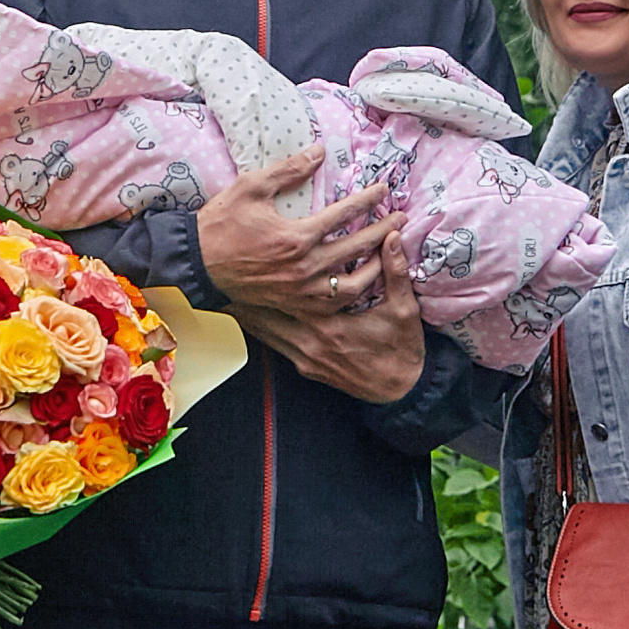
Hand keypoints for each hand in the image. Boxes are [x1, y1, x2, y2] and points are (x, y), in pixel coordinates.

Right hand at [196, 147, 396, 315]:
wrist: (198, 263)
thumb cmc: (221, 223)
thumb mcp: (251, 186)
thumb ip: (289, 169)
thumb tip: (319, 152)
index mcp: (296, 236)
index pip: (343, 214)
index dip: (367, 200)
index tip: (384, 190)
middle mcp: (303, 267)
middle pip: (356, 248)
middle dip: (383, 231)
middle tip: (401, 218)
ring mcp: (300, 290)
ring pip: (352, 284)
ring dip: (375, 268)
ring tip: (388, 253)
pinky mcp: (294, 304)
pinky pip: (334, 304)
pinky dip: (353, 293)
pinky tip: (362, 282)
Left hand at [234, 229, 425, 404]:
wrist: (400, 390)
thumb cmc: (402, 349)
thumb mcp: (404, 309)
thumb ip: (395, 273)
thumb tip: (390, 238)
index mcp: (331, 326)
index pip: (289, 299)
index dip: (265, 282)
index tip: (247, 265)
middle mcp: (312, 343)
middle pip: (267, 317)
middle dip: (246, 298)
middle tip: (225, 277)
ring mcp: (306, 359)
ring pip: (266, 334)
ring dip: (249, 315)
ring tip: (227, 296)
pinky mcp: (306, 368)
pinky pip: (276, 346)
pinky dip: (262, 331)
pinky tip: (251, 318)